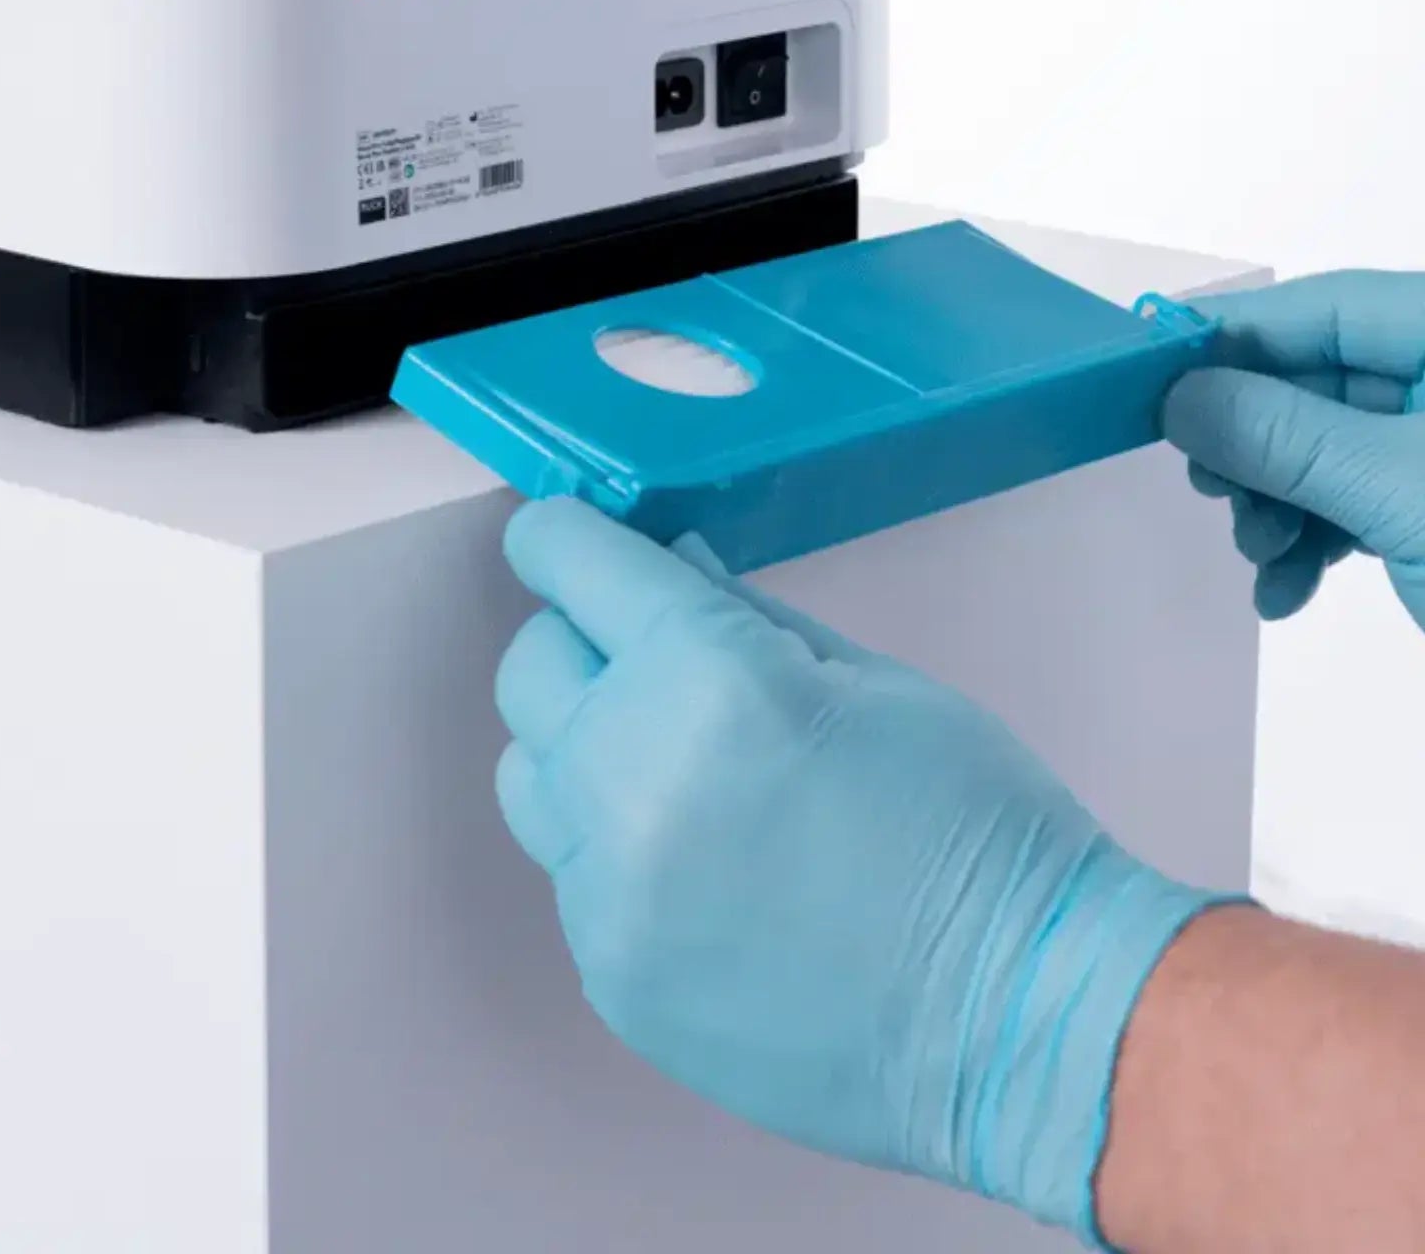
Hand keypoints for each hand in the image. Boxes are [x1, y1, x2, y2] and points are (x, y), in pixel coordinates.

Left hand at [495, 498, 1227, 1243]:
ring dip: (581, 749)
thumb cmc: (978, 828)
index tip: (568, 540)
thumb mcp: (871, 679)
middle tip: (644, 655)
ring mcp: (607, 888)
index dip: (563, 538)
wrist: (1027, 1018)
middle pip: (528, 665)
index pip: (566, 560)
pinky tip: (711, 872)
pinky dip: (616, 854)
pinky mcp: (610, 974)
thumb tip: (671, 567)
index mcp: (704, 675)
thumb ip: (744, 615)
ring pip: (531, 776)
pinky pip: (573, 878)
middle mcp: (627, 775)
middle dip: (577, 639)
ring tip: (676, 770)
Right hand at [1161, 273, 1424, 625]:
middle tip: (1213, 490)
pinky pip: (1359, 499)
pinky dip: (1315, 542)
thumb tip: (1179, 397)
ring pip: (1327, 448)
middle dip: (1256, 446)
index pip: (1327, 308)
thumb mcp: (1400, 490)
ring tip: (1263, 556)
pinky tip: (1288, 591)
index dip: (1233, 334)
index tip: (1148, 374)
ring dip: (1275, 504)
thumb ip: (1283, 435)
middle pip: (1317, 381)